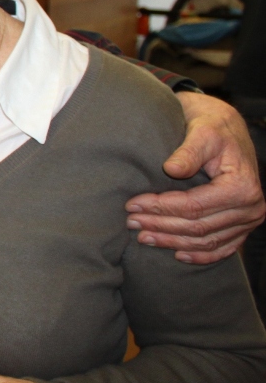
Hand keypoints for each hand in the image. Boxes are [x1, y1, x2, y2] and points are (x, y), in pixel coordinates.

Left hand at [126, 93, 264, 262]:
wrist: (227, 128)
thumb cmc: (212, 127)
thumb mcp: (202, 132)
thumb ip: (189, 151)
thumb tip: (172, 169)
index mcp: (241, 187)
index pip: (194, 206)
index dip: (160, 208)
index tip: (132, 204)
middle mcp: (251, 208)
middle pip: (197, 226)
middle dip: (160, 226)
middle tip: (130, 222)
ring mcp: (248, 221)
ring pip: (205, 241)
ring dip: (172, 242)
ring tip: (143, 236)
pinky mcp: (242, 226)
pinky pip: (221, 248)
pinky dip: (199, 255)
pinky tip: (176, 254)